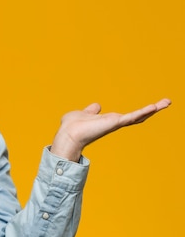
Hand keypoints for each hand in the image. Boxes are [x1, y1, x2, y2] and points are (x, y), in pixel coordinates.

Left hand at [50, 98, 170, 161]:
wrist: (68, 134)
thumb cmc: (72, 126)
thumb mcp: (84, 114)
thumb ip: (91, 111)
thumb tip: (96, 106)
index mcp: (108, 120)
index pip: (128, 117)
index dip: (140, 112)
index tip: (153, 107)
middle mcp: (114, 123)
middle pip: (138, 117)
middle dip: (152, 110)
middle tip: (167, 102)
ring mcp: (115, 123)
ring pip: (138, 116)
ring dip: (153, 109)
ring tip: (167, 102)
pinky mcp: (115, 123)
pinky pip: (132, 117)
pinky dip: (143, 112)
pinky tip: (154, 107)